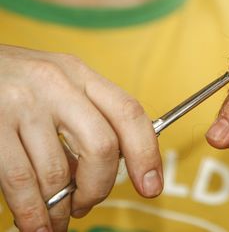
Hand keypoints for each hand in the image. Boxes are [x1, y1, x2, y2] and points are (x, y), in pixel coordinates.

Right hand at [0, 45, 162, 231]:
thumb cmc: (15, 82)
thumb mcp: (57, 85)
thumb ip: (86, 116)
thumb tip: (111, 168)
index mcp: (80, 74)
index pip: (129, 112)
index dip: (146, 153)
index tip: (151, 185)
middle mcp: (57, 85)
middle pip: (102, 146)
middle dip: (99, 187)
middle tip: (87, 203)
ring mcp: (24, 104)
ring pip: (59, 171)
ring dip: (61, 207)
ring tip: (57, 219)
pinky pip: (22, 181)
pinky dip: (33, 212)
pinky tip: (37, 224)